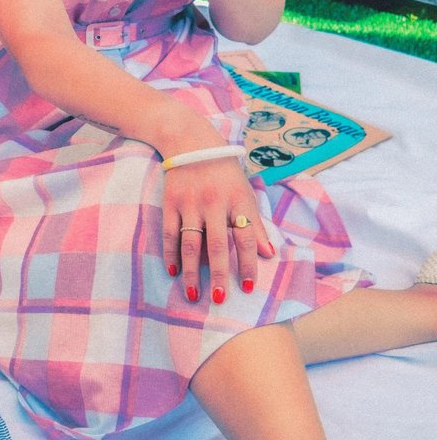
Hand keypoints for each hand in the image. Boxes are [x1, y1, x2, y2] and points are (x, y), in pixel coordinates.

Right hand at [161, 155, 275, 302]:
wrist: (191, 141)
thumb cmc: (224, 171)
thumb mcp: (245, 192)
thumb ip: (255, 224)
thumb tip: (269, 254)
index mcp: (237, 201)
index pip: (245, 238)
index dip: (247, 263)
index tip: (247, 287)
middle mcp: (214, 203)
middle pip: (216, 245)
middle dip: (218, 274)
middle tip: (219, 299)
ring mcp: (190, 203)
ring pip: (190, 244)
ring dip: (191, 271)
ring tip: (193, 294)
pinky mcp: (170, 203)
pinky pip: (170, 233)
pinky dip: (170, 254)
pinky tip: (173, 271)